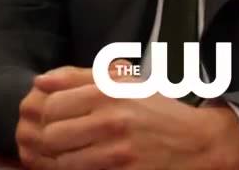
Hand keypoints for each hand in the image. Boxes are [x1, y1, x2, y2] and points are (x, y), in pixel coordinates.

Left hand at [19, 66, 238, 169]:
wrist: (198, 142)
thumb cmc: (155, 109)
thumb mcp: (122, 82)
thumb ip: (77, 77)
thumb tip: (40, 82)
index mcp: (107, 92)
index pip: (51, 105)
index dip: (47, 115)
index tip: (56, 119)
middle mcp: (111, 120)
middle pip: (52, 135)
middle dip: (51, 140)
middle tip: (61, 141)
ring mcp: (119, 151)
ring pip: (64, 162)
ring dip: (64, 161)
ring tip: (76, 155)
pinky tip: (91, 165)